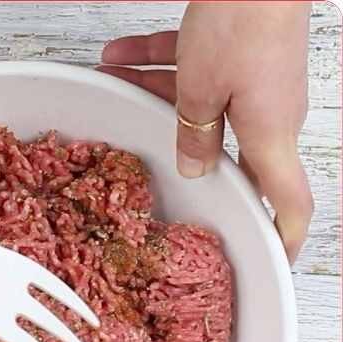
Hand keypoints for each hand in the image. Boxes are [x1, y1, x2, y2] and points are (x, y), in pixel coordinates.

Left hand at [98, 1, 312, 260]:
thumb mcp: (201, 90)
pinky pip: (198, 64)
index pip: (289, 202)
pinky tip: (119, 54)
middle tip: (152, 159)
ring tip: (113, 81)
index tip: (272, 257)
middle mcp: (271, 110)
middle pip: (226, 147)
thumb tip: (194, 166)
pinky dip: (160, 59)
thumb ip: (194, 133)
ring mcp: (259, 79)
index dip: (284, 236)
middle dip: (184, 149)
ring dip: (154, 91)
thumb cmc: (245, 23)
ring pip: (202, 98)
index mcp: (271, 133)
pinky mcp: (245, 50)